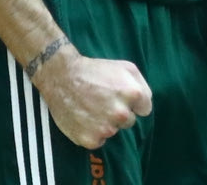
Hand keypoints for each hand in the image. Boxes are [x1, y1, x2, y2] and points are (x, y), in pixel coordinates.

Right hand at [30, 46, 152, 149]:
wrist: (61, 76)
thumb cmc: (94, 70)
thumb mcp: (125, 67)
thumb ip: (142, 86)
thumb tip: (144, 105)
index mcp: (133, 94)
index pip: (145, 109)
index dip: (132, 102)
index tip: (119, 96)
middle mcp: (122, 114)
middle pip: (129, 121)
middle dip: (119, 112)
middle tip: (103, 100)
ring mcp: (106, 129)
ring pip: (113, 131)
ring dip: (105, 122)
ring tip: (91, 107)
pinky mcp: (90, 140)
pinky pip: (99, 140)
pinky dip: (92, 132)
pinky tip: (84, 117)